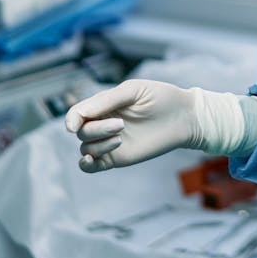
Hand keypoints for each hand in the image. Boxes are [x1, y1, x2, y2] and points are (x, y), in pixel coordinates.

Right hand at [65, 79, 198, 172]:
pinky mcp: (117, 158)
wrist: (185, 118)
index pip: (77, 113)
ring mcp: (109, 141)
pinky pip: (92, 166)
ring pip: (86, 147)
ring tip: (121, 138)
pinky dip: (86, 164)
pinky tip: (91, 159)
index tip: (74, 124)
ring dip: (99, 145)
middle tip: (121, 125)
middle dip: (96, 129)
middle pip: (82, 131)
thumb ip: (106, 100)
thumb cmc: (161, 98)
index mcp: (104, 104)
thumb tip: (78, 114)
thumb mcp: (133, 91)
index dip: (72, 119)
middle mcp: (103, 123)